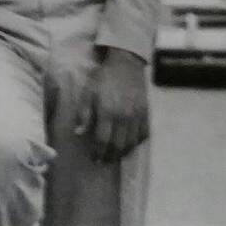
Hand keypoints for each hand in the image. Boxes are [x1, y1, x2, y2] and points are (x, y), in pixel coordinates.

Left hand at [75, 47, 148, 162]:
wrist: (126, 64)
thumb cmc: (103, 78)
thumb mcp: (88, 93)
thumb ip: (84, 113)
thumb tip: (79, 133)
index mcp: (108, 112)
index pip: (103, 140)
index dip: (98, 152)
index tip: (94, 158)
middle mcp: (124, 117)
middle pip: (118, 145)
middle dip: (110, 157)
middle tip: (103, 161)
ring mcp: (137, 116)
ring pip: (131, 143)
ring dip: (122, 153)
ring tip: (114, 156)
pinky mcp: (146, 113)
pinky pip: (143, 134)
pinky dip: (136, 143)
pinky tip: (128, 144)